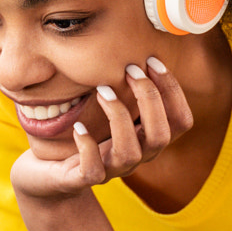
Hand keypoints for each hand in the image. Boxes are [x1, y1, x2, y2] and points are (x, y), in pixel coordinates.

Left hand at [10, 57, 194, 201]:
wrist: (50, 174)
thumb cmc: (86, 134)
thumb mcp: (112, 112)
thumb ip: (130, 91)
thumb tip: (139, 52)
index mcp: (148, 139)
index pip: (180, 121)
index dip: (173, 91)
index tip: (153, 61)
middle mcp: (137, 156)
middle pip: (161, 136)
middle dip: (150, 99)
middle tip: (130, 70)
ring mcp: (111, 170)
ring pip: (130, 153)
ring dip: (119, 117)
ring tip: (102, 91)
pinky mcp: (84, 178)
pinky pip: (93, 170)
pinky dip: (88, 146)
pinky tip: (79, 127)